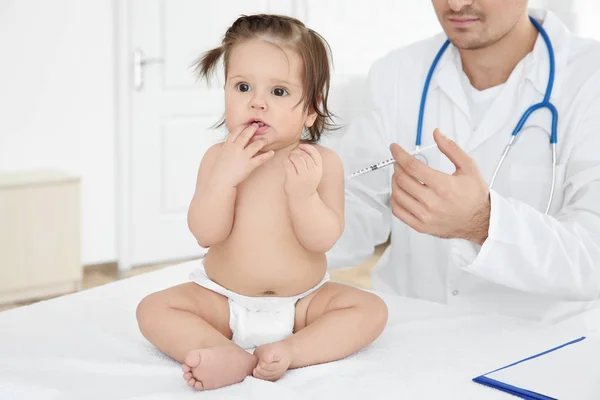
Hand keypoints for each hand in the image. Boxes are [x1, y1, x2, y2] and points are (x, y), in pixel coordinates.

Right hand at [211, 123, 273, 187]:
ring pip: (255, 145)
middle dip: (252, 129)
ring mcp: (243, 157)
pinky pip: (260, 159)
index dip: (241, 127)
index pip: (235, 132)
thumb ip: (226, 147)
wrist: (221, 180)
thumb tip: (228, 143)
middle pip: (245, 135)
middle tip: (257, 126)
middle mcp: (236, 149)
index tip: (245, 124)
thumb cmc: (219, 169)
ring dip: (261, 141)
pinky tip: (272, 153)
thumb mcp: (220, 155)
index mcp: (228, 146)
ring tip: (266, 139)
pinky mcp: (249, 165)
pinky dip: (267, 155)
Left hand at [283, 144, 322, 199]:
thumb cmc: (307, 183)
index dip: (307, 147)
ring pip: (295, 158)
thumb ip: (312, 161)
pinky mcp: (292, 179)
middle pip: (303, 155)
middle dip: (297, 152)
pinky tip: (285, 164)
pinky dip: (285, 161)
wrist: (303, 200)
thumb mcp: (314, 172)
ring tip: (289, 159)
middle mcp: (311, 172)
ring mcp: (302, 176)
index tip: (301, 147)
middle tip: (293, 155)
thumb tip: (304, 145)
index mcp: (318, 169)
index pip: (314, 153)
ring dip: (290, 156)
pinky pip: (287, 163)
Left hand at [390, 129, 490, 244]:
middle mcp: (432, 202)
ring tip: (400, 175)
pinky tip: (399, 192)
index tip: (395, 149)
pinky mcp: (421, 226)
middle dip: (397, 166)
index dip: (400, 154)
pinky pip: (398, 211)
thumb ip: (451, 149)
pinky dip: (394, 199)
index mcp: (443, 185)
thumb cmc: (475, 196)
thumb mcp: (468, 167)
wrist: (480, 222)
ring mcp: (425, 216)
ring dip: (394, 181)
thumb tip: (437, 134)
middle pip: (402, 179)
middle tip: (399, 162)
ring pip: (397, 195)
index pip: (412, 166)